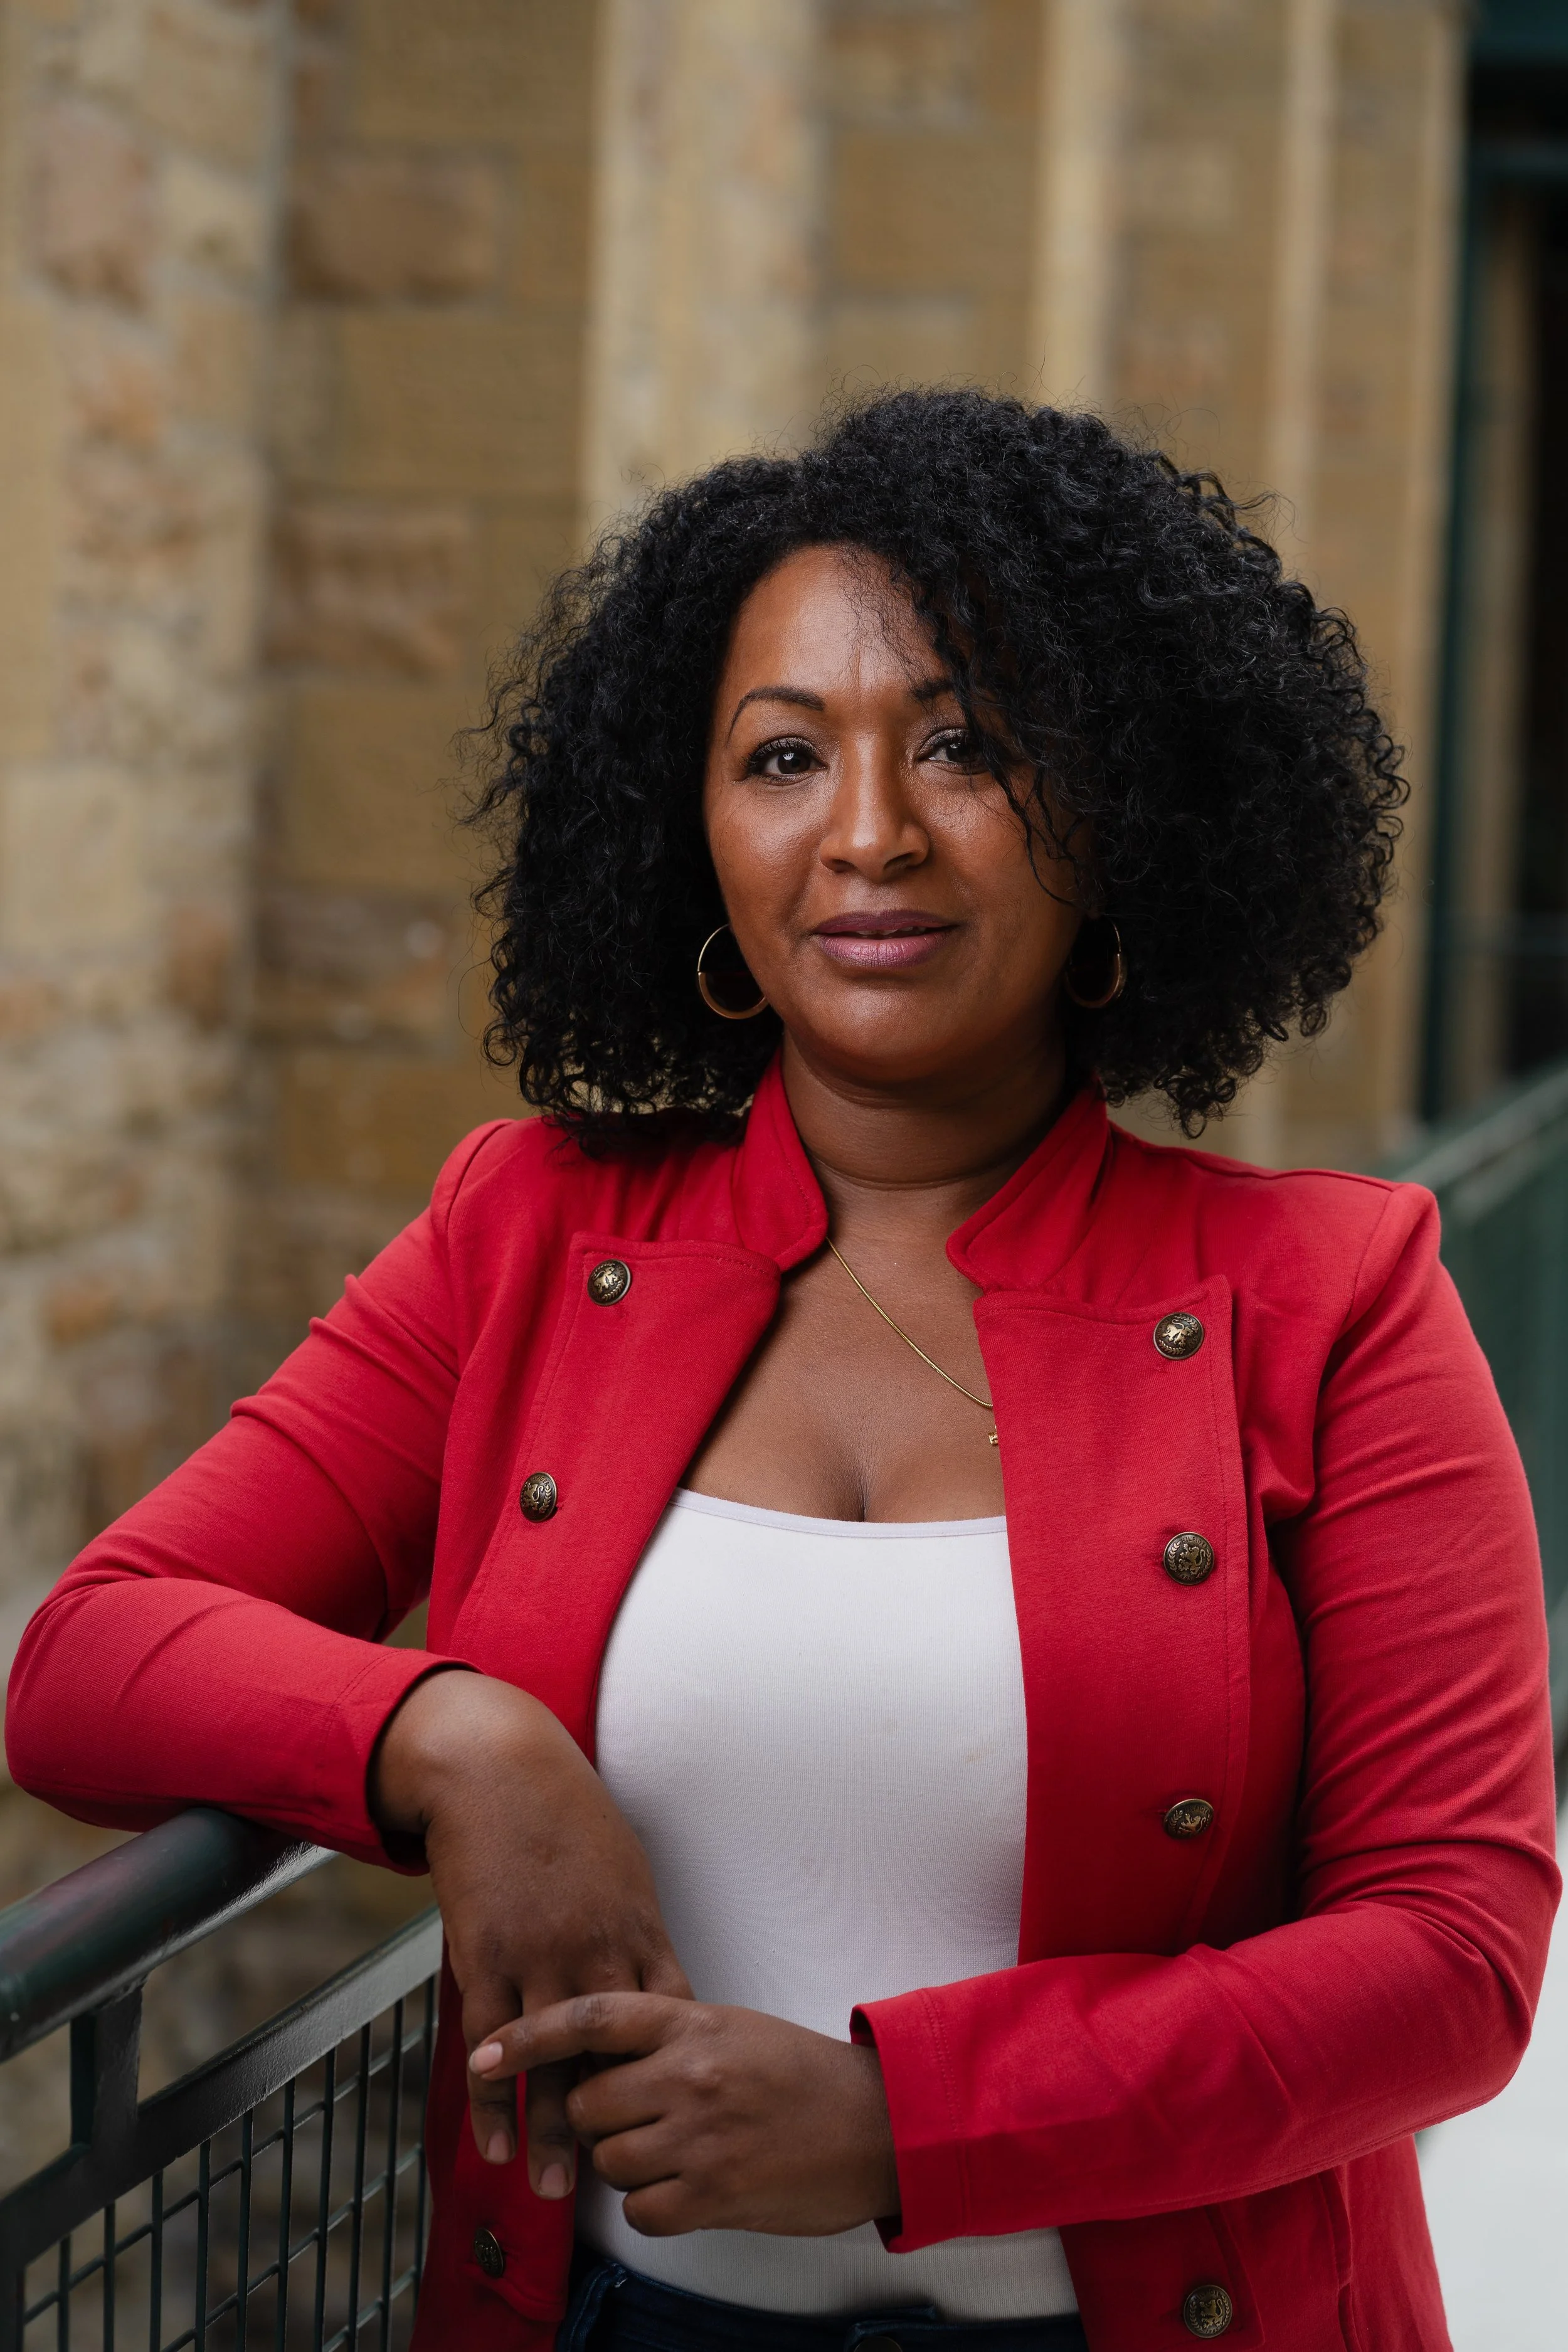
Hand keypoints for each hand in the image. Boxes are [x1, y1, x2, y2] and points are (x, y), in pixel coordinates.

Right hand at [370, 1671, 690, 2196]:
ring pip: (553, 2067)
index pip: (668, 2022)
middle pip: (616, 2058)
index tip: (675, 2117)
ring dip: (553, 2132)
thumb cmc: (567, 1816)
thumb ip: (634, 1932)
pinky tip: (495, 2143)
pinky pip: (491, 2047)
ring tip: (554, 2189)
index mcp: (638, 1930)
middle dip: (620, 2121)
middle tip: (623, 2180)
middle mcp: (596, 1953)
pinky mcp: (486, 1960)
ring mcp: (539, 1960)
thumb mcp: (623, 1870)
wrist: (500, 1772)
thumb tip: (651, 1984)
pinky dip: (493, 2101)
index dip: (670, 2075)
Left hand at [469, 1991, 899, 2237]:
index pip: (589, 2018)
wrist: (875, 2124)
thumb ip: (666, 2034)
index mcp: (691, 2022)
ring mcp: (699, 2137)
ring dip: (624, 2163)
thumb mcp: (730, 2028)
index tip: (482, 2055)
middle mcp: (688, 2075)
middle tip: (629, 2117)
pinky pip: (641, 2211)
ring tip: (667, 2151)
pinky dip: (652, 2205)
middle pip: (588, 2102)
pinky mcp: (714, 2194)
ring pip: (609, 2160)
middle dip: (594, 2117)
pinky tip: (684, 2187)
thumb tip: (602, 2057)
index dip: (528, 2037)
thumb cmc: (802, 2073)